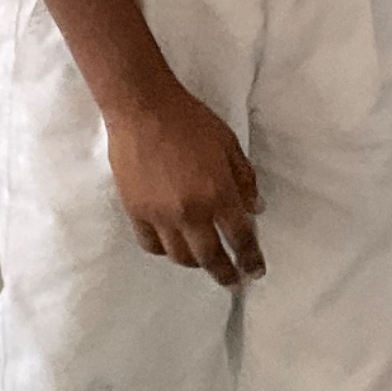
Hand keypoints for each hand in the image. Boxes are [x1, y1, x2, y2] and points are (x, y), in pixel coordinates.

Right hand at [105, 87, 265, 283]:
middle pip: (209, 257)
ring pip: (179, 256)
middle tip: (233, 281)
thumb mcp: (229, 145)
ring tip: (204, 261)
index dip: (250, 258)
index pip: (239, 237)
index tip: (256, 273)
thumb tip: (255, 210)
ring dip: (195, 263)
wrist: (143, 109)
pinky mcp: (135, 212)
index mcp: (217, 193)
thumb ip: (244, 180)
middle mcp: (189, 212)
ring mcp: (159, 215)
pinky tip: (173, 246)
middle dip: (225, 273)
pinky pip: (151, 245)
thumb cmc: (191, 121)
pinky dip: (165, 251)